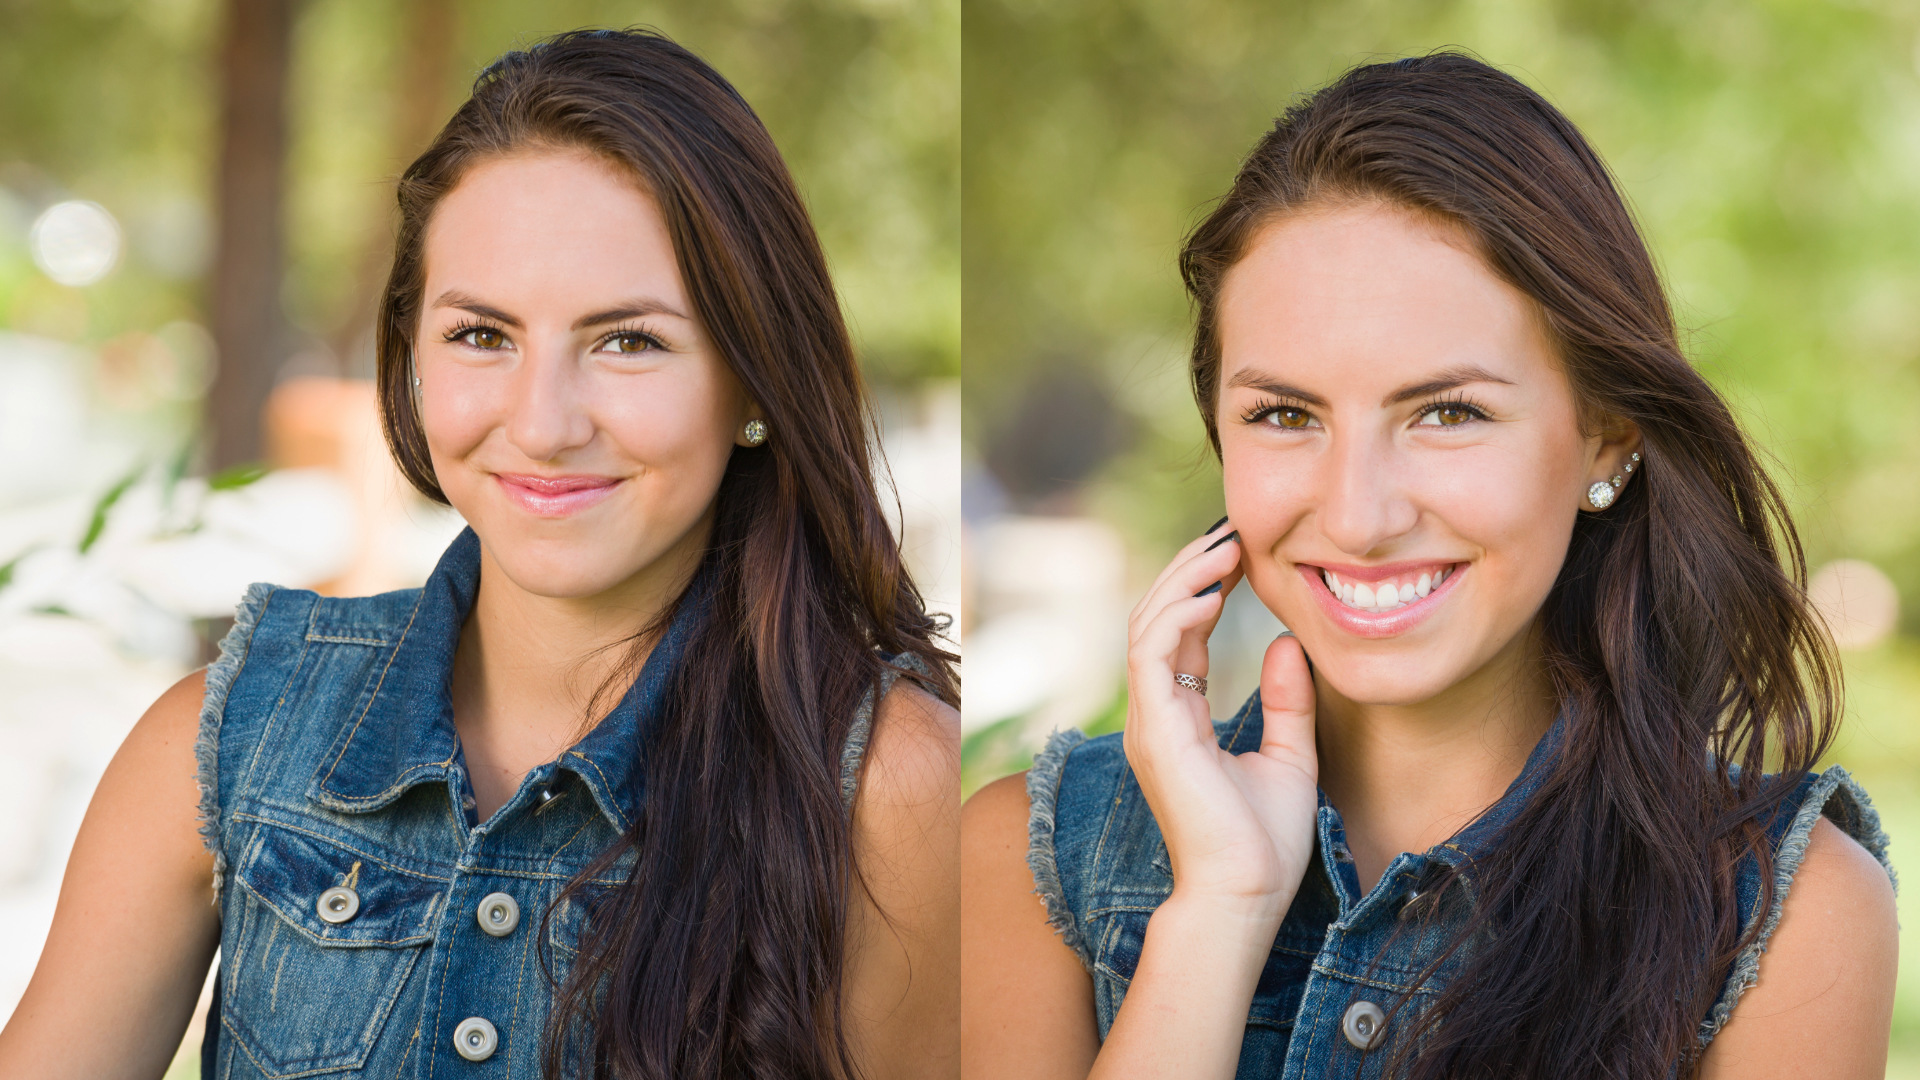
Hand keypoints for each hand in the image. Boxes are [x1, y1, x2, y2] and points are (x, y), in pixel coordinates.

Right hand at [1122, 521, 1319, 922]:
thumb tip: (1286, 643)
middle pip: (1157, 618)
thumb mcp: (1289, 756)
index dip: (1206, 588)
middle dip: (1191, 569)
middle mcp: (1154, 714)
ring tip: (1227, 545)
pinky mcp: (1154, 728)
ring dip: (1185, 578)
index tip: (1243, 554)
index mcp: (1178, 719)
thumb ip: (1287, 701)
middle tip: (1232, 531)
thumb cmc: (1263, 843)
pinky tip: (1215, 588)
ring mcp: (1148, 719)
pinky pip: (1152, 650)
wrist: (1246, 895)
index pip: (1181, 634)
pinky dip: (1179, 612)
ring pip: (1148, 624)